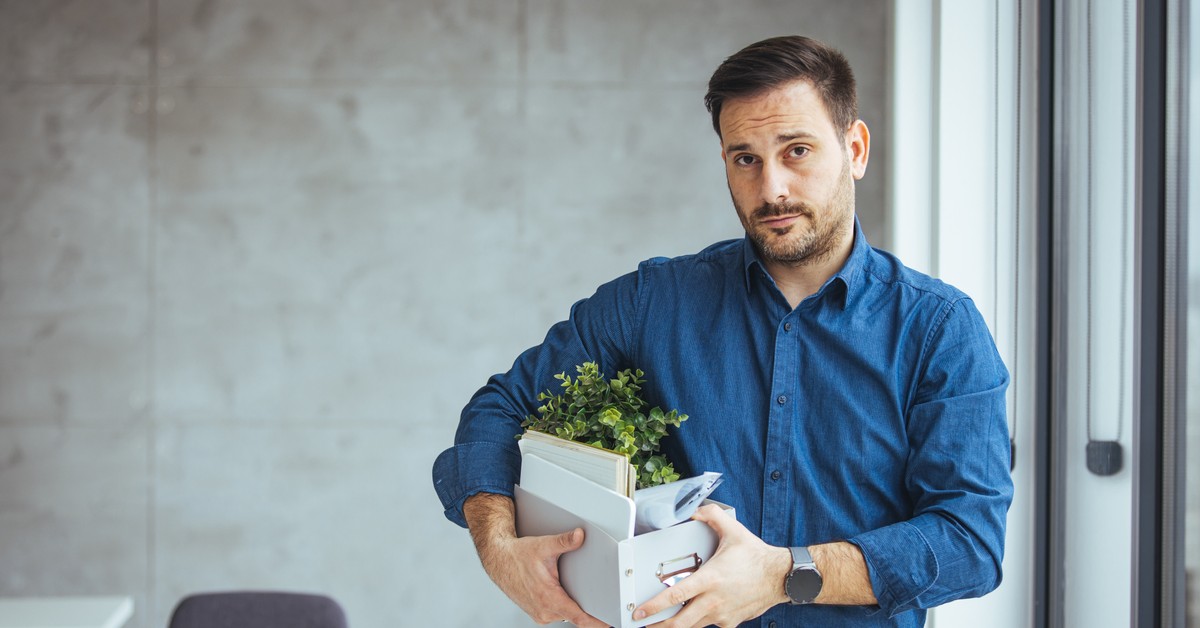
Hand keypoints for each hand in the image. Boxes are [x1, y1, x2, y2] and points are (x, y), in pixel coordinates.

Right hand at [463, 493, 606, 626]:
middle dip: (588, 609)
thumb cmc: (518, 555)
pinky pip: (556, 613)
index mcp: (548, 598)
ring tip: (575, 590)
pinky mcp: (537, 613)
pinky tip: (561, 592)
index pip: (578, 617)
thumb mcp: (543, 546)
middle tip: (601, 599)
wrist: (498, 560)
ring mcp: (540, 614)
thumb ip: (564, 541)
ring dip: (573, 606)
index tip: (608, 625)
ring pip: (565, 614)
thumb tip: (580, 536)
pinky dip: (563, 605)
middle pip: (575, 616)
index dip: (596, 623)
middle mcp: (544, 611)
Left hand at [633, 504, 791, 626]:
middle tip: (644, 625)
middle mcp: (714, 600)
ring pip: (693, 626)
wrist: (781, 577)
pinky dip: (700, 620)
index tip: (639, 612)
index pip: (675, 596)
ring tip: (664, 624)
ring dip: (677, 626)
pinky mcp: (730, 622)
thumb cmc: (757, 557)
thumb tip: (694, 511)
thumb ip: (711, 516)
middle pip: (680, 622)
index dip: (654, 606)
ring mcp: (722, 614)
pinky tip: (697, 613)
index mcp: (710, 579)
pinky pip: (710, 624)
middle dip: (658, 626)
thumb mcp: (733, 530)